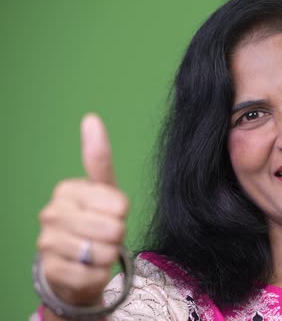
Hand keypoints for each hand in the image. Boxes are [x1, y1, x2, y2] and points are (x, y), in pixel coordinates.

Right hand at [37, 114, 128, 305]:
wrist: (75, 263)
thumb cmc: (94, 222)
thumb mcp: (103, 190)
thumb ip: (98, 158)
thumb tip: (91, 118)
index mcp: (67, 190)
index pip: (120, 205)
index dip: (122, 214)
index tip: (109, 214)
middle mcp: (51, 213)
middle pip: (114, 229)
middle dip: (116, 237)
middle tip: (103, 236)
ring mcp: (47, 243)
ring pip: (104, 253)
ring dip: (107, 257)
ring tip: (94, 251)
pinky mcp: (52, 271)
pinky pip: (93, 275)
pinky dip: (98, 275)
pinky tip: (87, 268)